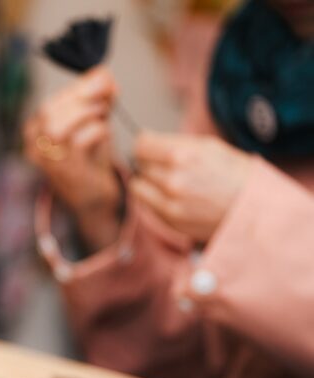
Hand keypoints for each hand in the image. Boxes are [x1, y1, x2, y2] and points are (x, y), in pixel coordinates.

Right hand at [24, 66, 121, 250]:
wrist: (93, 198)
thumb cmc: (90, 158)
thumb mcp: (92, 121)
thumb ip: (97, 97)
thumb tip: (104, 76)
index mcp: (34, 132)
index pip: (50, 104)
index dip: (78, 87)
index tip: (104, 78)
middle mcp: (34, 148)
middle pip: (50, 112)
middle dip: (83, 97)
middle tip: (108, 93)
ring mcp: (47, 163)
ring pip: (59, 127)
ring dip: (87, 114)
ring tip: (104, 114)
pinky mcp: (66, 173)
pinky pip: (79, 142)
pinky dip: (97, 131)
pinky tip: (105, 132)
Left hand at [130, 132, 251, 243]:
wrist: (255, 209)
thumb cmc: (236, 175)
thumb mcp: (210, 147)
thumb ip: (175, 143)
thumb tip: (145, 140)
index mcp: (182, 155)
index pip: (141, 145)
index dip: (145, 145)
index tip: (149, 148)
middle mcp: (172, 179)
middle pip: (140, 165)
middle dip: (149, 164)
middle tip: (166, 166)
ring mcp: (169, 203)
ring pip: (138, 186)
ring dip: (148, 183)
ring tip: (169, 182)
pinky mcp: (169, 220)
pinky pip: (147, 205)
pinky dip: (155, 199)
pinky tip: (175, 197)